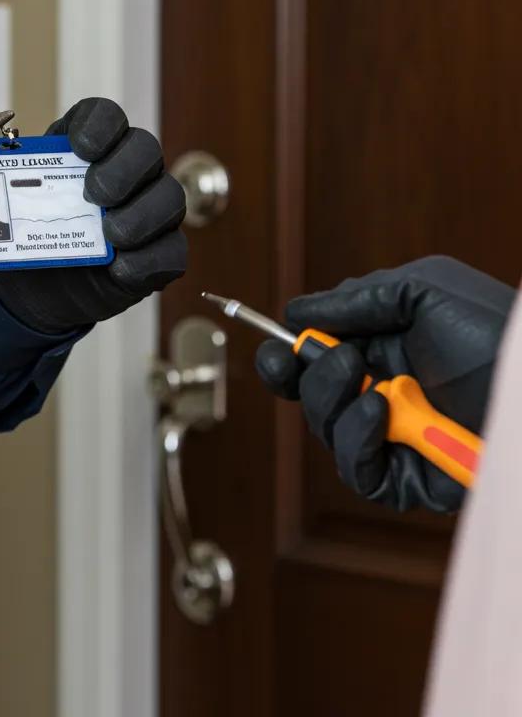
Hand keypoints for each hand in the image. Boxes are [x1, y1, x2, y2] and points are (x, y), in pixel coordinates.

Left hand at [0, 98, 186, 333]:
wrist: (36, 286)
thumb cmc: (28, 231)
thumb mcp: (6, 201)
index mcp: (89, 147)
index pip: (106, 115)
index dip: (100, 125)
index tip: (80, 147)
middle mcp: (127, 171)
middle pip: (145, 148)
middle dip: (122, 169)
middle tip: (94, 194)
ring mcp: (149, 211)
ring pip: (170, 196)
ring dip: (141, 214)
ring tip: (111, 234)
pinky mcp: (157, 252)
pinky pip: (172, 251)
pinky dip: (148, 260)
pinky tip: (120, 268)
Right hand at [256, 256, 515, 511]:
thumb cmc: (492, 334)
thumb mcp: (421, 291)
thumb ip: (355, 299)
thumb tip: (295, 313)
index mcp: (383, 351)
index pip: (316, 359)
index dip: (288, 357)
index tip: (278, 348)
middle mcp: (383, 395)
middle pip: (310, 396)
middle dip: (303, 378)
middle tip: (322, 359)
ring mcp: (394, 438)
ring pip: (326, 431)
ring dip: (334, 401)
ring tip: (371, 383)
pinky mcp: (408, 479)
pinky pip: (356, 471)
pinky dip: (356, 437)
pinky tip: (380, 411)